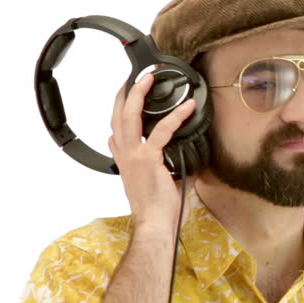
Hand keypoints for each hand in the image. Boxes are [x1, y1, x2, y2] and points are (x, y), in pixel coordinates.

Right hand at [109, 73, 196, 234]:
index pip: (116, 132)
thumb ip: (169, 167)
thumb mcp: (162, 183)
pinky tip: (187, 107)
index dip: (119, 112)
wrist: (156, 224)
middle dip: (125, 94)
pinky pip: (163, 131)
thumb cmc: (159, 210)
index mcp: (126, 162)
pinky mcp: (148, 159)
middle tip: (137, 78)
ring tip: (149, 79)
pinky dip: (176, 116)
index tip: (126, 98)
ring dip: (139, 94)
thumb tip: (187, 160)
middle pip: (117, 117)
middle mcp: (125, 156)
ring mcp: (134, 156)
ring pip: (130, 117)